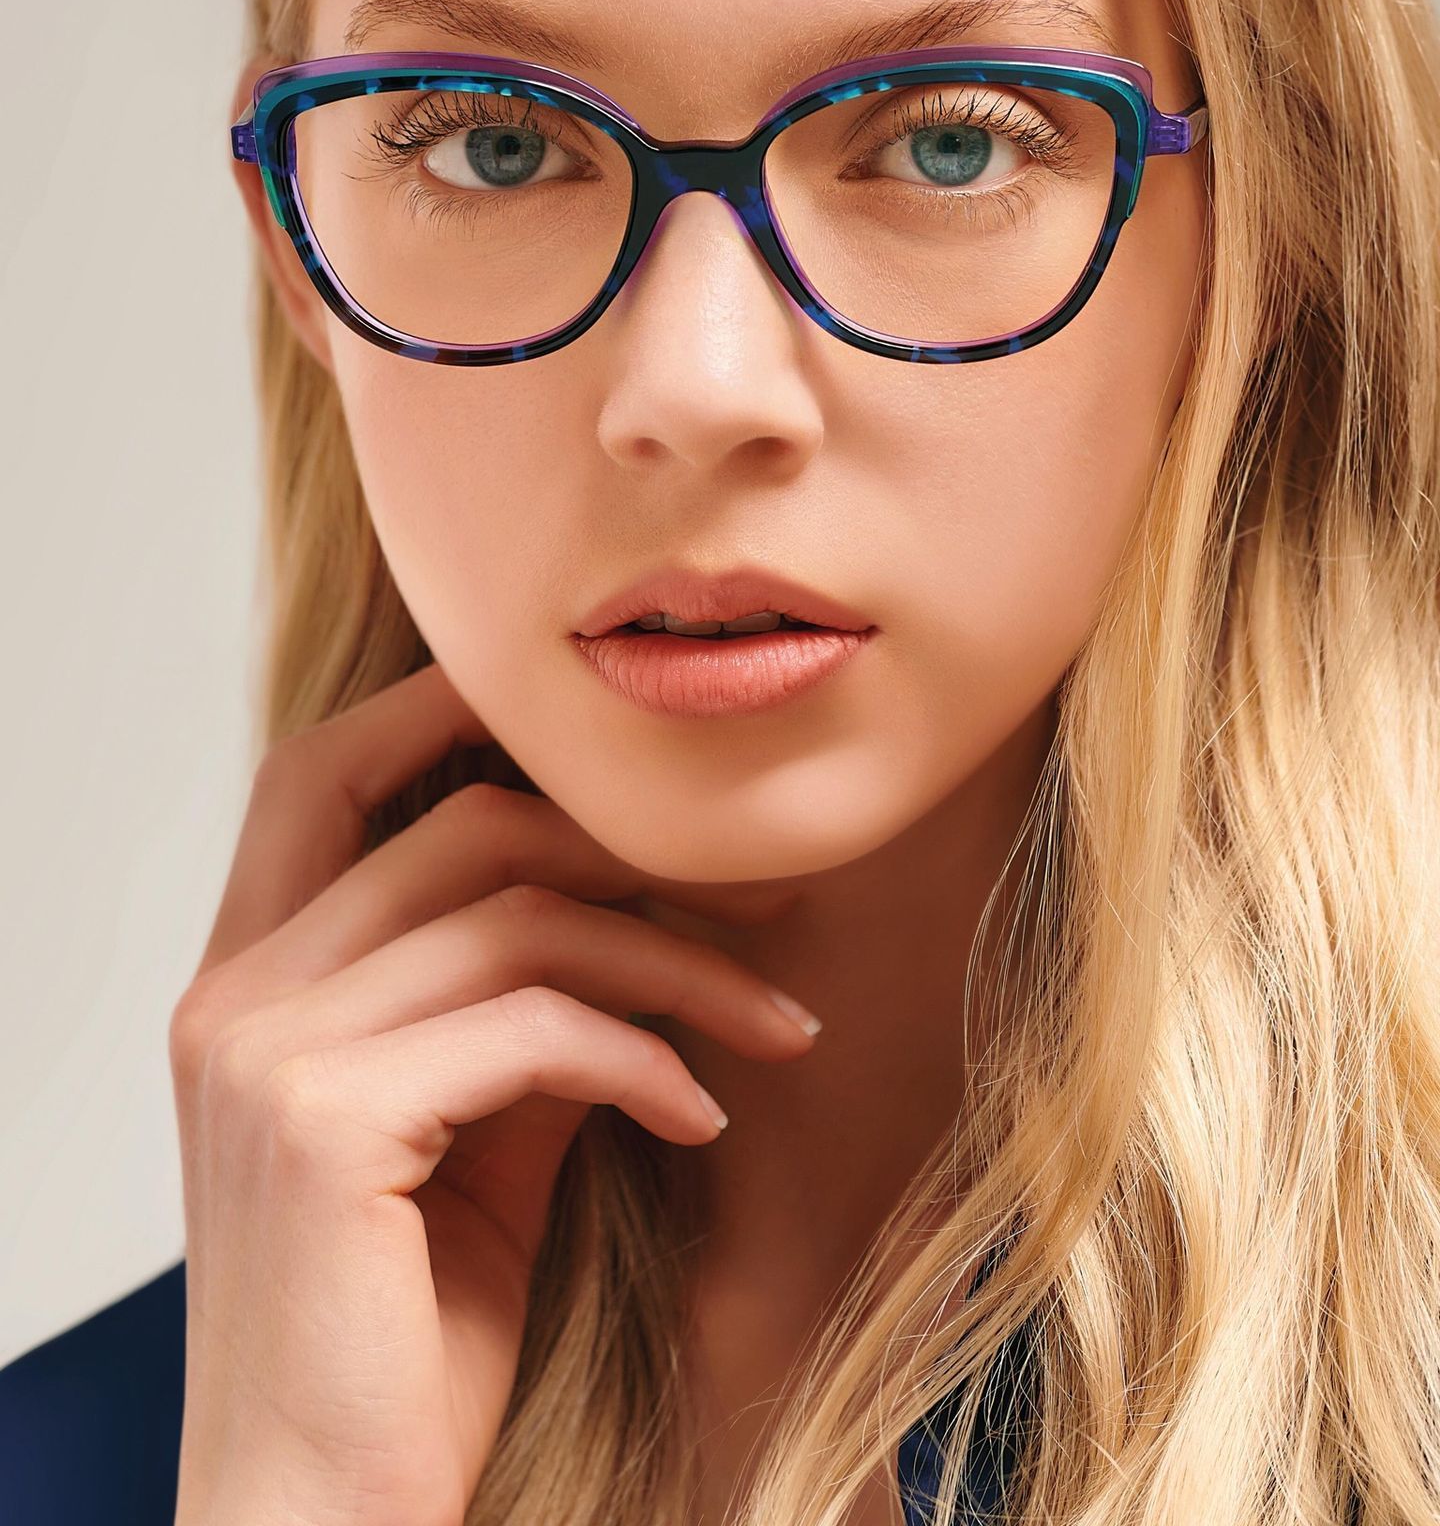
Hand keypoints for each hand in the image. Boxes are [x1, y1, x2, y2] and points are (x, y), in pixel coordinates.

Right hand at [169, 661, 818, 1525]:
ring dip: (681, 962)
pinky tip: (706, 1117)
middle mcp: (233, 996)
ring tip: (778, 1023)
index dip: (441, 709)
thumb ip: (519, 1005)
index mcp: (242, 981)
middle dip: (628, 842)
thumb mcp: (472, 1135)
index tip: (596, 729)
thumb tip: (638, 906)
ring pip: (520, 919)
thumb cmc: (403, 1338)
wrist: (324, 1520)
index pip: (320, 773)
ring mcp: (265, 1052)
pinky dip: (648, 1056)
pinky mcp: (325, 1121)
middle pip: (458, 826)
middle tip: (765, 893)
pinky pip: (537, 1029)